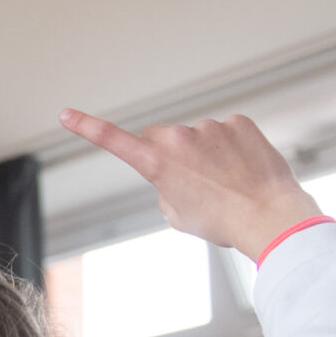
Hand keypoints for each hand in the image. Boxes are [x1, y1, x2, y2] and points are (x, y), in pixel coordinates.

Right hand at [59, 110, 319, 263]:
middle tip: (192, 183)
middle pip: (160, 138)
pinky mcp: (239, 123)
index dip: (86, 127)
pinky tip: (243, 169)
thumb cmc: (222, 222)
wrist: (269, 216)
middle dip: (168, 154)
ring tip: (226, 182)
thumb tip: (175, 170)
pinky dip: (231, 148)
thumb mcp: (177, 215)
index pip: (113, 141)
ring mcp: (211, 127)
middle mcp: (180, 138)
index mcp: (157, 163)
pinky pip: (226, 132)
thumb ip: (165, 187)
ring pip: (197, 137)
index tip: (66, 114)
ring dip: (205, 154)